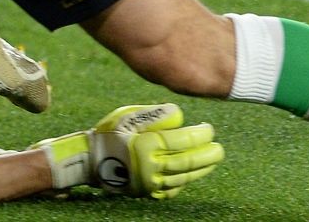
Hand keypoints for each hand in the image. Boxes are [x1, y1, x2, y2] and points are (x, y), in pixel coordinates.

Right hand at [33, 103, 223, 198]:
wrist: (89, 159)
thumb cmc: (110, 132)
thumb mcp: (128, 115)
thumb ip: (155, 115)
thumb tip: (181, 117)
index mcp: (145, 145)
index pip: (181, 140)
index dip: (199, 135)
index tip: (209, 129)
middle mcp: (149, 167)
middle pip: (186, 162)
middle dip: (206, 155)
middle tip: (219, 149)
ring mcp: (148, 183)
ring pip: (182, 177)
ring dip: (200, 169)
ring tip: (212, 161)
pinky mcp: (146, 193)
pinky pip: (171, 190)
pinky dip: (184, 182)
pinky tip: (191, 175)